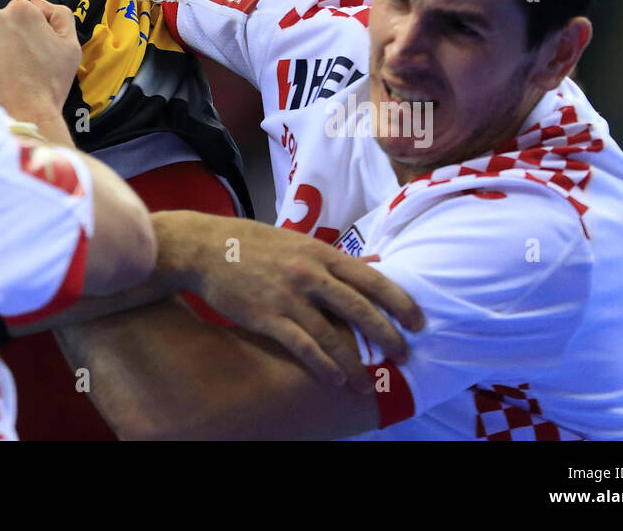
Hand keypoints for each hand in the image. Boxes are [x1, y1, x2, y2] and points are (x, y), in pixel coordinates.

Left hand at [0, 0, 79, 143]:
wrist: (24, 120)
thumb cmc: (49, 85)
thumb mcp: (71, 46)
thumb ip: (59, 14)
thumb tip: (39, 3)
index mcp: (19, 10)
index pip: (21, 13)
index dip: (28, 33)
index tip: (30, 53)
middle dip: (3, 40)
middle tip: (15, 67)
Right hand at [165, 213, 424, 391]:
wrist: (204, 247)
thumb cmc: (251, 243)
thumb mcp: (295, 241)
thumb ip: (329, 258)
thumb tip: (371, 267)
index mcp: (318, 252)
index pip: (370, 278)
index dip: (398, 301)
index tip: (418, 320)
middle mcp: (308, 273)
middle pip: (359, 308)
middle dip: (387, 335)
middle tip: (404, 355)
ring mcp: (288, 296)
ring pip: (333, 334)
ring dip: (355, 362)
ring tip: (368, 381)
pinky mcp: (267, 316)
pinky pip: (303, 346)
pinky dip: (323, 365)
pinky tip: (335, 379)